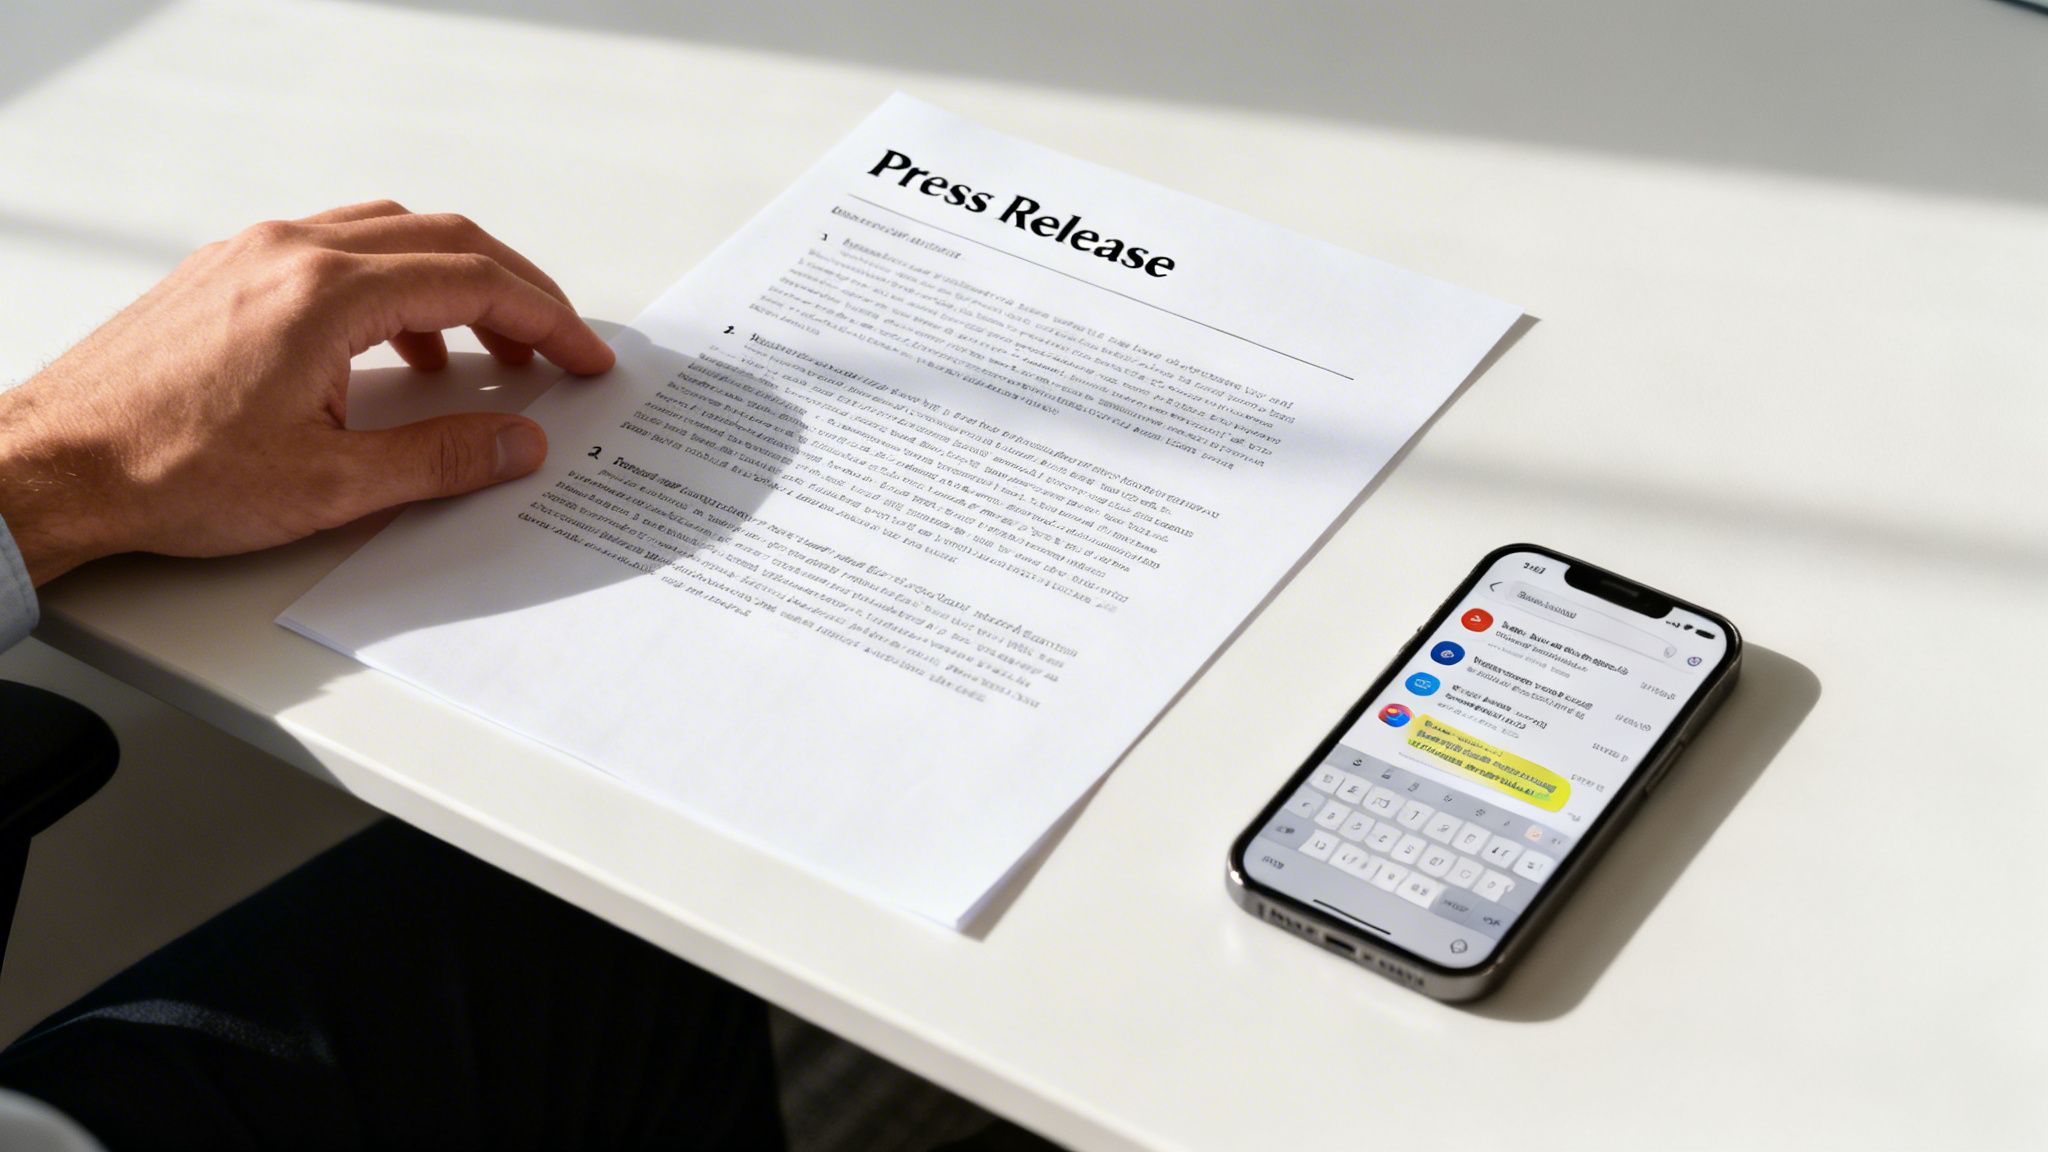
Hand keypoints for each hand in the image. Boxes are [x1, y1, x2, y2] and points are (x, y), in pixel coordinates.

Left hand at [0, 201, 614, 585]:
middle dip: (518, 292)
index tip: (584, 357)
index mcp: (324, 293)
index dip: (547, 319)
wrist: (53, 467)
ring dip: (457, 282)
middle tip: (559, 347)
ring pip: (392, 236)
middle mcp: (291, 251)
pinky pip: (339, 250)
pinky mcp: (227, 272)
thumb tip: (519, 442)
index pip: (473, 280)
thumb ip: (442, 459)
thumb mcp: (330, 485)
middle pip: (444, 239)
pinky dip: (397, 285)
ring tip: (489, 351)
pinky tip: (399, 347)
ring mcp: (253, 253)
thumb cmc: (165, 472)